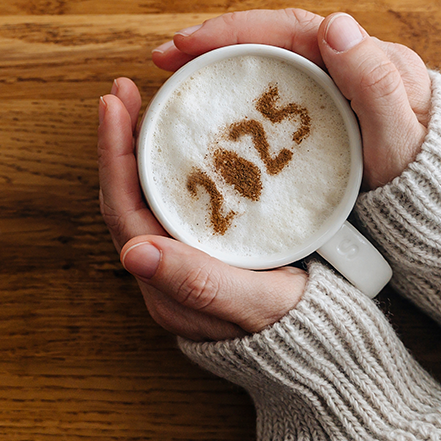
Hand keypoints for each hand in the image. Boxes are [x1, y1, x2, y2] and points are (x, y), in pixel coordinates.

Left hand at [98, 78, 307, 341]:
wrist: (327, 350)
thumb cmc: (297, 327)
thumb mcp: (255, 303)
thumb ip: (198, 282)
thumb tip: (132, 253)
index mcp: (167, 284)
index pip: (123, 210)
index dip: (113, 154)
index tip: (113, 103)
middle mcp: (163, 272)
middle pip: (126, 198)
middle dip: (119, 141)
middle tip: (123, 90)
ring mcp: (180, 261)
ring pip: (145, 198)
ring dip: (138, 150)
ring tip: (141, 104)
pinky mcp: (201, 252)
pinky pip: (170, 201)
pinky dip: (166, 165)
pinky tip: (176, 140)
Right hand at [153, 9, 431, 189]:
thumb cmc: (425, 183)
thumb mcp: (400, 138)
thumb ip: (373, 83)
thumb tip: (334, 23)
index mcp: (363, 59)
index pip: (288, 29)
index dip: (232, 32)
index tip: (184, 44)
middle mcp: (347, 66)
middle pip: (271, 41)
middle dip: (215, 44)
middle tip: (167, 59)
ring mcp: (334, 92)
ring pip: (269, 66)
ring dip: (222, 66)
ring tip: (180, 78)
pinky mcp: (324, 118)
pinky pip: (275, 95)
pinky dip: (239, 95)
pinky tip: (215, 110)